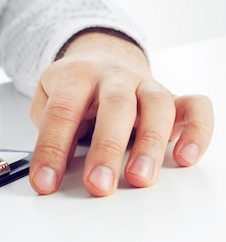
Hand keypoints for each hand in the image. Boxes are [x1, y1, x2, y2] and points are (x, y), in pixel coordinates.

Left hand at [29, 31, 213, 195]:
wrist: (100, 56)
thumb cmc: (72, 87)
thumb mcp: (45, 100)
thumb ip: (47, 130)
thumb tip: (50, 170)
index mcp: (76, 75)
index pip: (62, 112)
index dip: (52, 149)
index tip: (44, 182)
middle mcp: (114, 76)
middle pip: (115, 107)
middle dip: (107, 149)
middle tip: (99, 185)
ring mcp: (145, 84)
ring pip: (157, 106)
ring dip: (150, 144)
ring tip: (139, 178)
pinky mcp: (172, 96)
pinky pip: (196, 106)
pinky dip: (197, 130)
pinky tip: (185, 157)